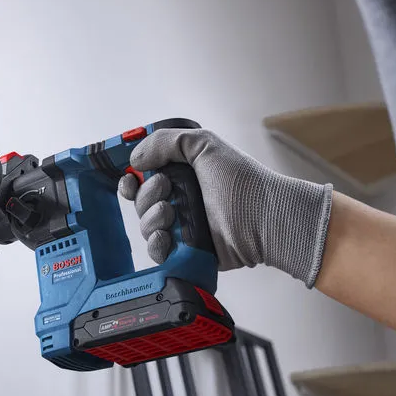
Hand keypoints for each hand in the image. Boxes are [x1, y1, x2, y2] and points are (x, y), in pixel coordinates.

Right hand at [118, 129, 332, 286]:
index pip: (143, 179)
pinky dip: (156, 245)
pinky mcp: (186, 253)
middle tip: (167, 191)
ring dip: (152, 219)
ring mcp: (182, 229)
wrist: (265, 218)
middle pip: (140, 202)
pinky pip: (156, 252)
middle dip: (146, 196)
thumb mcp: (204, 145)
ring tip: (172, 215)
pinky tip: (167, 237)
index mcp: (182, 176)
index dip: (131, 180)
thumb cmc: (242, 181)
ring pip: (146, 227)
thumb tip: (135, 158)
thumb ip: (166, 141)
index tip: (131, 178)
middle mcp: (180, 201)